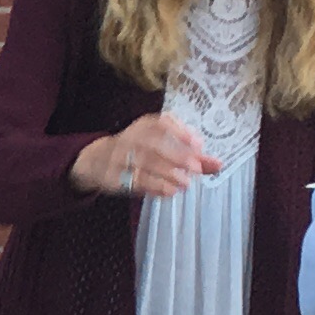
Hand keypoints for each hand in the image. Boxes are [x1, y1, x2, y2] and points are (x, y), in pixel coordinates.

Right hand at [72, 114, 222, 199]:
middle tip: (196, 168)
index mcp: (144, 125)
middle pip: (153, 144)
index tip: (198, 143)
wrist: (96, 160)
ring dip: (167, 173)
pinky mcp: (115, 176)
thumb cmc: (138, 151)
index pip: (161, 123)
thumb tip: (218, 164)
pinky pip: (135, 180)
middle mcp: (131, 138)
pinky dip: (154, 186)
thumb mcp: (162, 147)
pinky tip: (170, 191)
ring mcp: (121, 157)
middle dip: (176, 155)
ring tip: (186, 183)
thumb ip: (190, 155)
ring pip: (144, 163)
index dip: (180, 131)